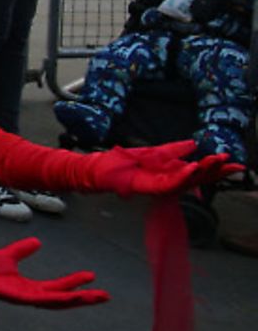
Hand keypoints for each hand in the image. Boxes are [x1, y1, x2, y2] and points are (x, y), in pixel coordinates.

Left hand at [0, 239, 107, 309]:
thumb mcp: (7, 255)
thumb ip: (22, 250)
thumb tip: (37, 241)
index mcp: (27, 286)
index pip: (56, 287)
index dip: (73, 283)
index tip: (91, 275)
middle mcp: (28, 295)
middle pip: (62, 298)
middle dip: (84, 297)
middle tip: (106, 295)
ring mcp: (24, 298)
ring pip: (58, 302)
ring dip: (79, 300)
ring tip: (100, 297)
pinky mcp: (19, 298)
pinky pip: (45, 299)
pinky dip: (63, 298)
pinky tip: (77, 296)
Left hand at [91, 140, 239, 196]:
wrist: (97, 169)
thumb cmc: (121, 163)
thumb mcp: (153, 152)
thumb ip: (173, 150)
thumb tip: (193, 144)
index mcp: (170, 173)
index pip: (198, 171)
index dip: (216, 167)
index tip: (233, 162)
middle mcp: (167, 182)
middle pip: (197, 178)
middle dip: (216, 172)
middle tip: (233, 165)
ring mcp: (158, 186)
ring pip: (185, 181)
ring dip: (202, 172)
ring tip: (216, 163)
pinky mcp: (146, 187)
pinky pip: (167, 183)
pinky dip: (180, 175)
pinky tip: (191, 168)